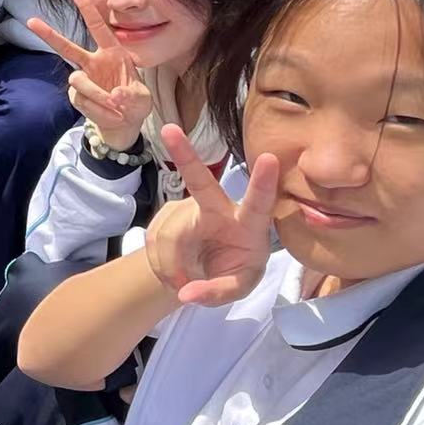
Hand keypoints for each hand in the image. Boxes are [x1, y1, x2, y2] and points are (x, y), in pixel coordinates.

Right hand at [27, 0, 151, 151]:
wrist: (124, 126)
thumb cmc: (135, 105)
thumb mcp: (142, 100)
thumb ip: (130, 96)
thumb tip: (114, 95)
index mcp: (113, 54)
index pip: (99, 28)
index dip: (88, 10)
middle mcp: (94, 63)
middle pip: (67, 48)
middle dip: (49, 35)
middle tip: (30, 21)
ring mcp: (83, 80)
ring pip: (78, 81)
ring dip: (98, 96)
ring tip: (116, 109)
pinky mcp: (77, 97)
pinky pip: (82, 101)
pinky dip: (97, 110)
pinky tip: (110, 114)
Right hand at [144, 126, 279, 308]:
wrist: (204, 271)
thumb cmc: (233, 272)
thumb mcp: (236, 290)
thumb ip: (217, 293)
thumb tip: (187, 293)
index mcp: (248, 225)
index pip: (259, 203)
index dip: (263, 183)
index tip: (269, 158)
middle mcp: (218, 209)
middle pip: (200, 182)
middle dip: (185, 155)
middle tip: (169, 130)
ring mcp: (188, 209)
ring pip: (170, 235)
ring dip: (170, 266)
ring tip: (181, 281)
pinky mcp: (165, 216)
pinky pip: (154, 240)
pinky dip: (159, 264)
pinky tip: (171, 270)